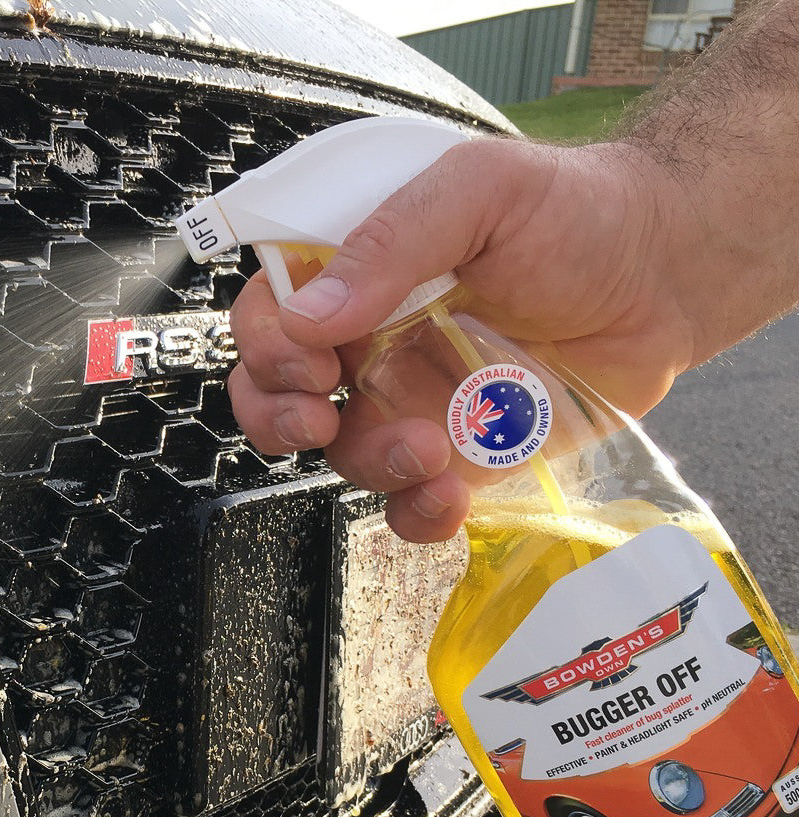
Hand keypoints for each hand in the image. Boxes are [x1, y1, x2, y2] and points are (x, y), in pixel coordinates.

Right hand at [228, 137, 701, 542]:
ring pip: (342, 455)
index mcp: (358, 273)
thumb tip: (309, 315)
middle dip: (277, 417)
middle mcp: (369, 343)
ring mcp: (409, 405)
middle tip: (318, 418)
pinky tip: (447, 497)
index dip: (265, 346)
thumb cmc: (574, 212)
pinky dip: (414, 513)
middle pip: (279, 394)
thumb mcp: (480, 190)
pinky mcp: (457, 457)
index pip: (269, 313)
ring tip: (430, 447)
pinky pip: (407, 502)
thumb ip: (393, 240)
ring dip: (369, 462)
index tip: (310, 362)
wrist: (664, 276)